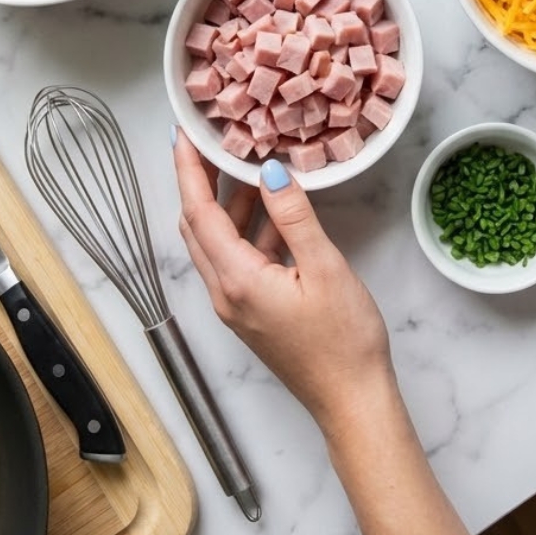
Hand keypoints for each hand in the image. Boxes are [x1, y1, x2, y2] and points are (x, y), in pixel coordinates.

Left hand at [172, 130, 392, 426]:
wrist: (352, 400)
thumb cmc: (344, 341)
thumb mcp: (324, 268)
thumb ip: (294, 216)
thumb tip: (269, 171)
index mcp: (237, 280)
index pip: (199, 213)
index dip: (188, 169)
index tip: (183, 133)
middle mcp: (225, 292)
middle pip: (197, 225)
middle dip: (198, 180)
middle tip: (210, 140)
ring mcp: (236, 304)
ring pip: (216, 241)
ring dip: (226, 203)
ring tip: (244, 162)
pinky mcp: (251, 310)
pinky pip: (236, 258)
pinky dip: (247, 227)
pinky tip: (272, 208)